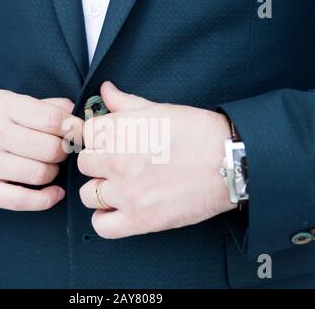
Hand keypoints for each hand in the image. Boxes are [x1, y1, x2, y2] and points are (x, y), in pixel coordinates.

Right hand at [0, 90, 82, 210]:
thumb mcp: (10, 101)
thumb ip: (44, 106)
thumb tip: (74, 111)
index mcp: (1, 106)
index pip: (53, 119)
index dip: (74, 128)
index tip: (78, 133)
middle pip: (51, 149)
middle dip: (63, 151)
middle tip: (60, 150)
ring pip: (41, 174)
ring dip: (53, 172)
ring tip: (47, 165)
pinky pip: (23, 201)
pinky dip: (46, 199)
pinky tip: (55, 192)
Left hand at [78, 82, 234, 238]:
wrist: (230, 161)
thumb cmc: (197, 132)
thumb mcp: (159, 110)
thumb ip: (126, 102)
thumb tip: (105, 90)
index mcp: (119, 130)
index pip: (85, 134)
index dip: (97, 139)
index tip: (108, 143)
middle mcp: (116, 160)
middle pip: (84, 164)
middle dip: (98, 163)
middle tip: (118, 164)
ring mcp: (127, 192)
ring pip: (88, 195)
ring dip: (101, 191)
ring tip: (120, 187)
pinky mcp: (140, 219)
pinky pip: (102, 225)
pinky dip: (106, 219)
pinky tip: (119, 209)